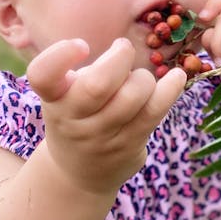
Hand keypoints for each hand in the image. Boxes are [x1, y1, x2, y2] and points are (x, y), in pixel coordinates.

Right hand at [27, 37, 186, 193]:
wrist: (78, 174)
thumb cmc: (76, 119)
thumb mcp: (65, 97)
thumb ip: (84, 74)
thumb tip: (124, 52)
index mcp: (53, 99)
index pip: (43, 74)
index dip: (61, 55)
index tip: (82, 45)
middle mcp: (72, 119)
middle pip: (99, 84)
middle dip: (120, 57)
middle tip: (123, 49)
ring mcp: (101, 137)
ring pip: (132, 96)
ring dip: (143, 77)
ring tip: (140, 79)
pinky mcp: (129, 145)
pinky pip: (154, 112)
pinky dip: (170, 89)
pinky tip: (177, 77)